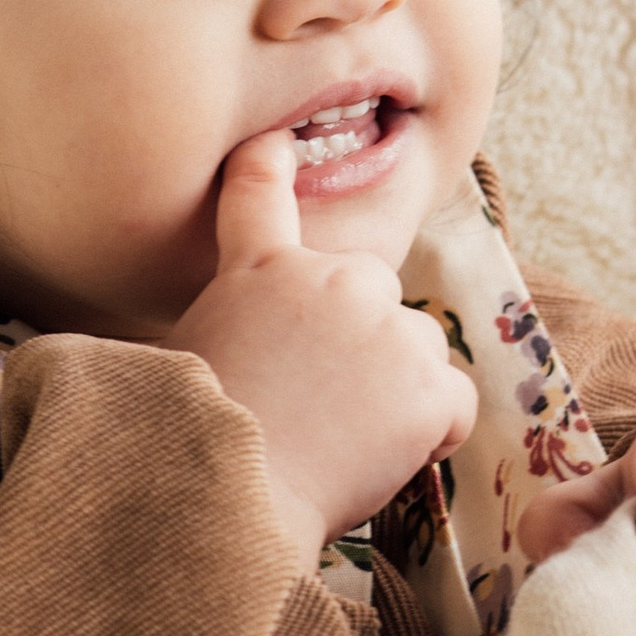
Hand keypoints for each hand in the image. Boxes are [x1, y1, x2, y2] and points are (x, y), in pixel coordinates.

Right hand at [171, 129, 477, 566]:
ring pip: (417, 347)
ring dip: (397, 385)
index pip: (259, 191)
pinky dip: (432, 433)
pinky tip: (383, 459)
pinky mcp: (429, 384)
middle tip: (318, 400)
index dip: (269, 161)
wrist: (226, 492)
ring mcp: (387, 327)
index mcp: (258, 271)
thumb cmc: (185, 440)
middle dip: (358, 336)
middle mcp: (331, 280)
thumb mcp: (181, 357)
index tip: (277, 142)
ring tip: (343, 439)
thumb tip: (210, 355)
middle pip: (371, 290)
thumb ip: (228, 330)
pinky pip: (453, 405)